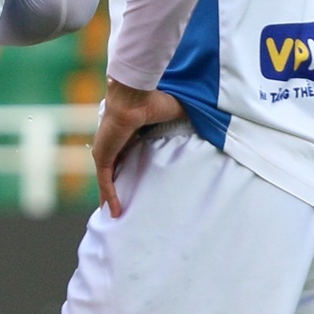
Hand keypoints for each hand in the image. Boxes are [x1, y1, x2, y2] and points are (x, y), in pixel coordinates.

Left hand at [90, 78, 184, 217]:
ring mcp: (106, 150)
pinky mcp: (103, 156)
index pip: (126, 157)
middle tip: (121, 207)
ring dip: (110, 198)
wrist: (135, 97)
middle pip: (113, 172)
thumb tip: (210, 126)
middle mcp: (113, 143)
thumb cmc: (154, 101)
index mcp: (127, 134)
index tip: (135, 185)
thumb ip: (185, 124)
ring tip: (115, 216)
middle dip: (116, 188)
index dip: (129, 171)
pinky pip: (106, 182)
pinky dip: (110, 197)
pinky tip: (114, 212)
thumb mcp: (172, 115)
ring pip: (106, 180)